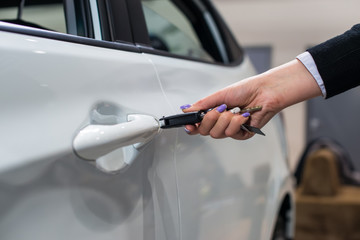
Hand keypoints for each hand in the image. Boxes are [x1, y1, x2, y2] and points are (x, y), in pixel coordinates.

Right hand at [181, 59, 321, 139]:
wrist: (265, 92)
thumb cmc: (246, 90)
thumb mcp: (219, 96)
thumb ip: (202, 105)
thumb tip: (187, 109)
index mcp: (215, 113)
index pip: (199, 125)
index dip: (192, 127)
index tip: (189, 125)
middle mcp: (222, 123)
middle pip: (206, 131)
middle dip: (210, 119)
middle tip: (218, 110)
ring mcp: (232, 129)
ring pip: (217, 134)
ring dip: (225, 120)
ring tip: (233, 110)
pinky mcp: (243, 134)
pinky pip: (232, 134)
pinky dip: (236, 122)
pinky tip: (243, 115)